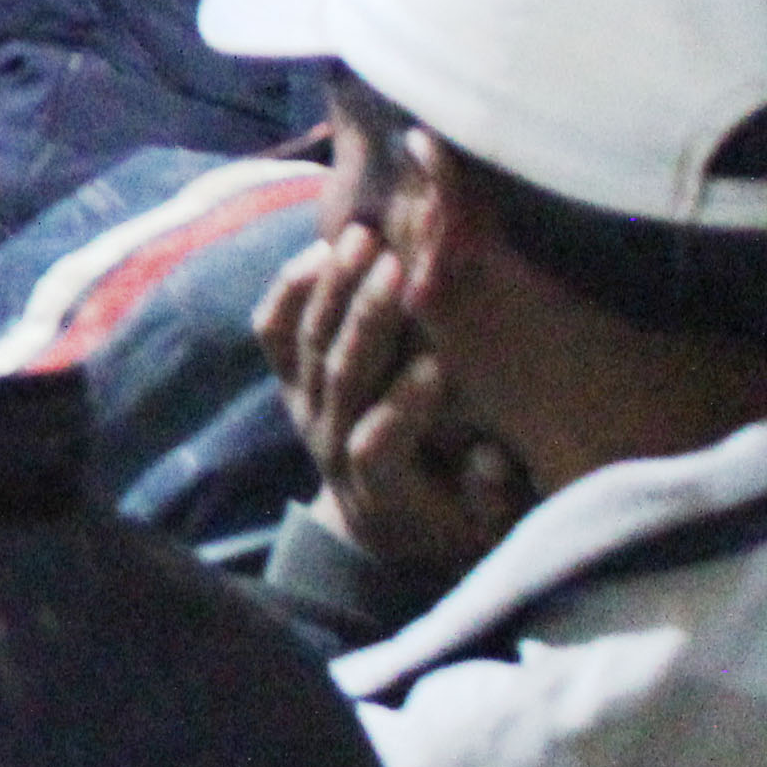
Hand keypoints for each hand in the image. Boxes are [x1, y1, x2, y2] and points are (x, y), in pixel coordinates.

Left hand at [257, 222, 532, 585]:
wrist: (382, 522)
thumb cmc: (452, 521)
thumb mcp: (485, 529)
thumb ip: (491, 500)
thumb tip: (492, 461)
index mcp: (378, 485)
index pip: (378, 444)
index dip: (404, 407)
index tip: (439, 366)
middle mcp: (328, 441)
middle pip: (339, 377)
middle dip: (367, 320)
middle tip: (396, 266)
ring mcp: (302, 407)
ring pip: (306, 344)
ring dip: (333, 288)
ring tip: (361, 237)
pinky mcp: (289, 382)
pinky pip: (273, 333)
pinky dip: (289, 290)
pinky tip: (320, 249)